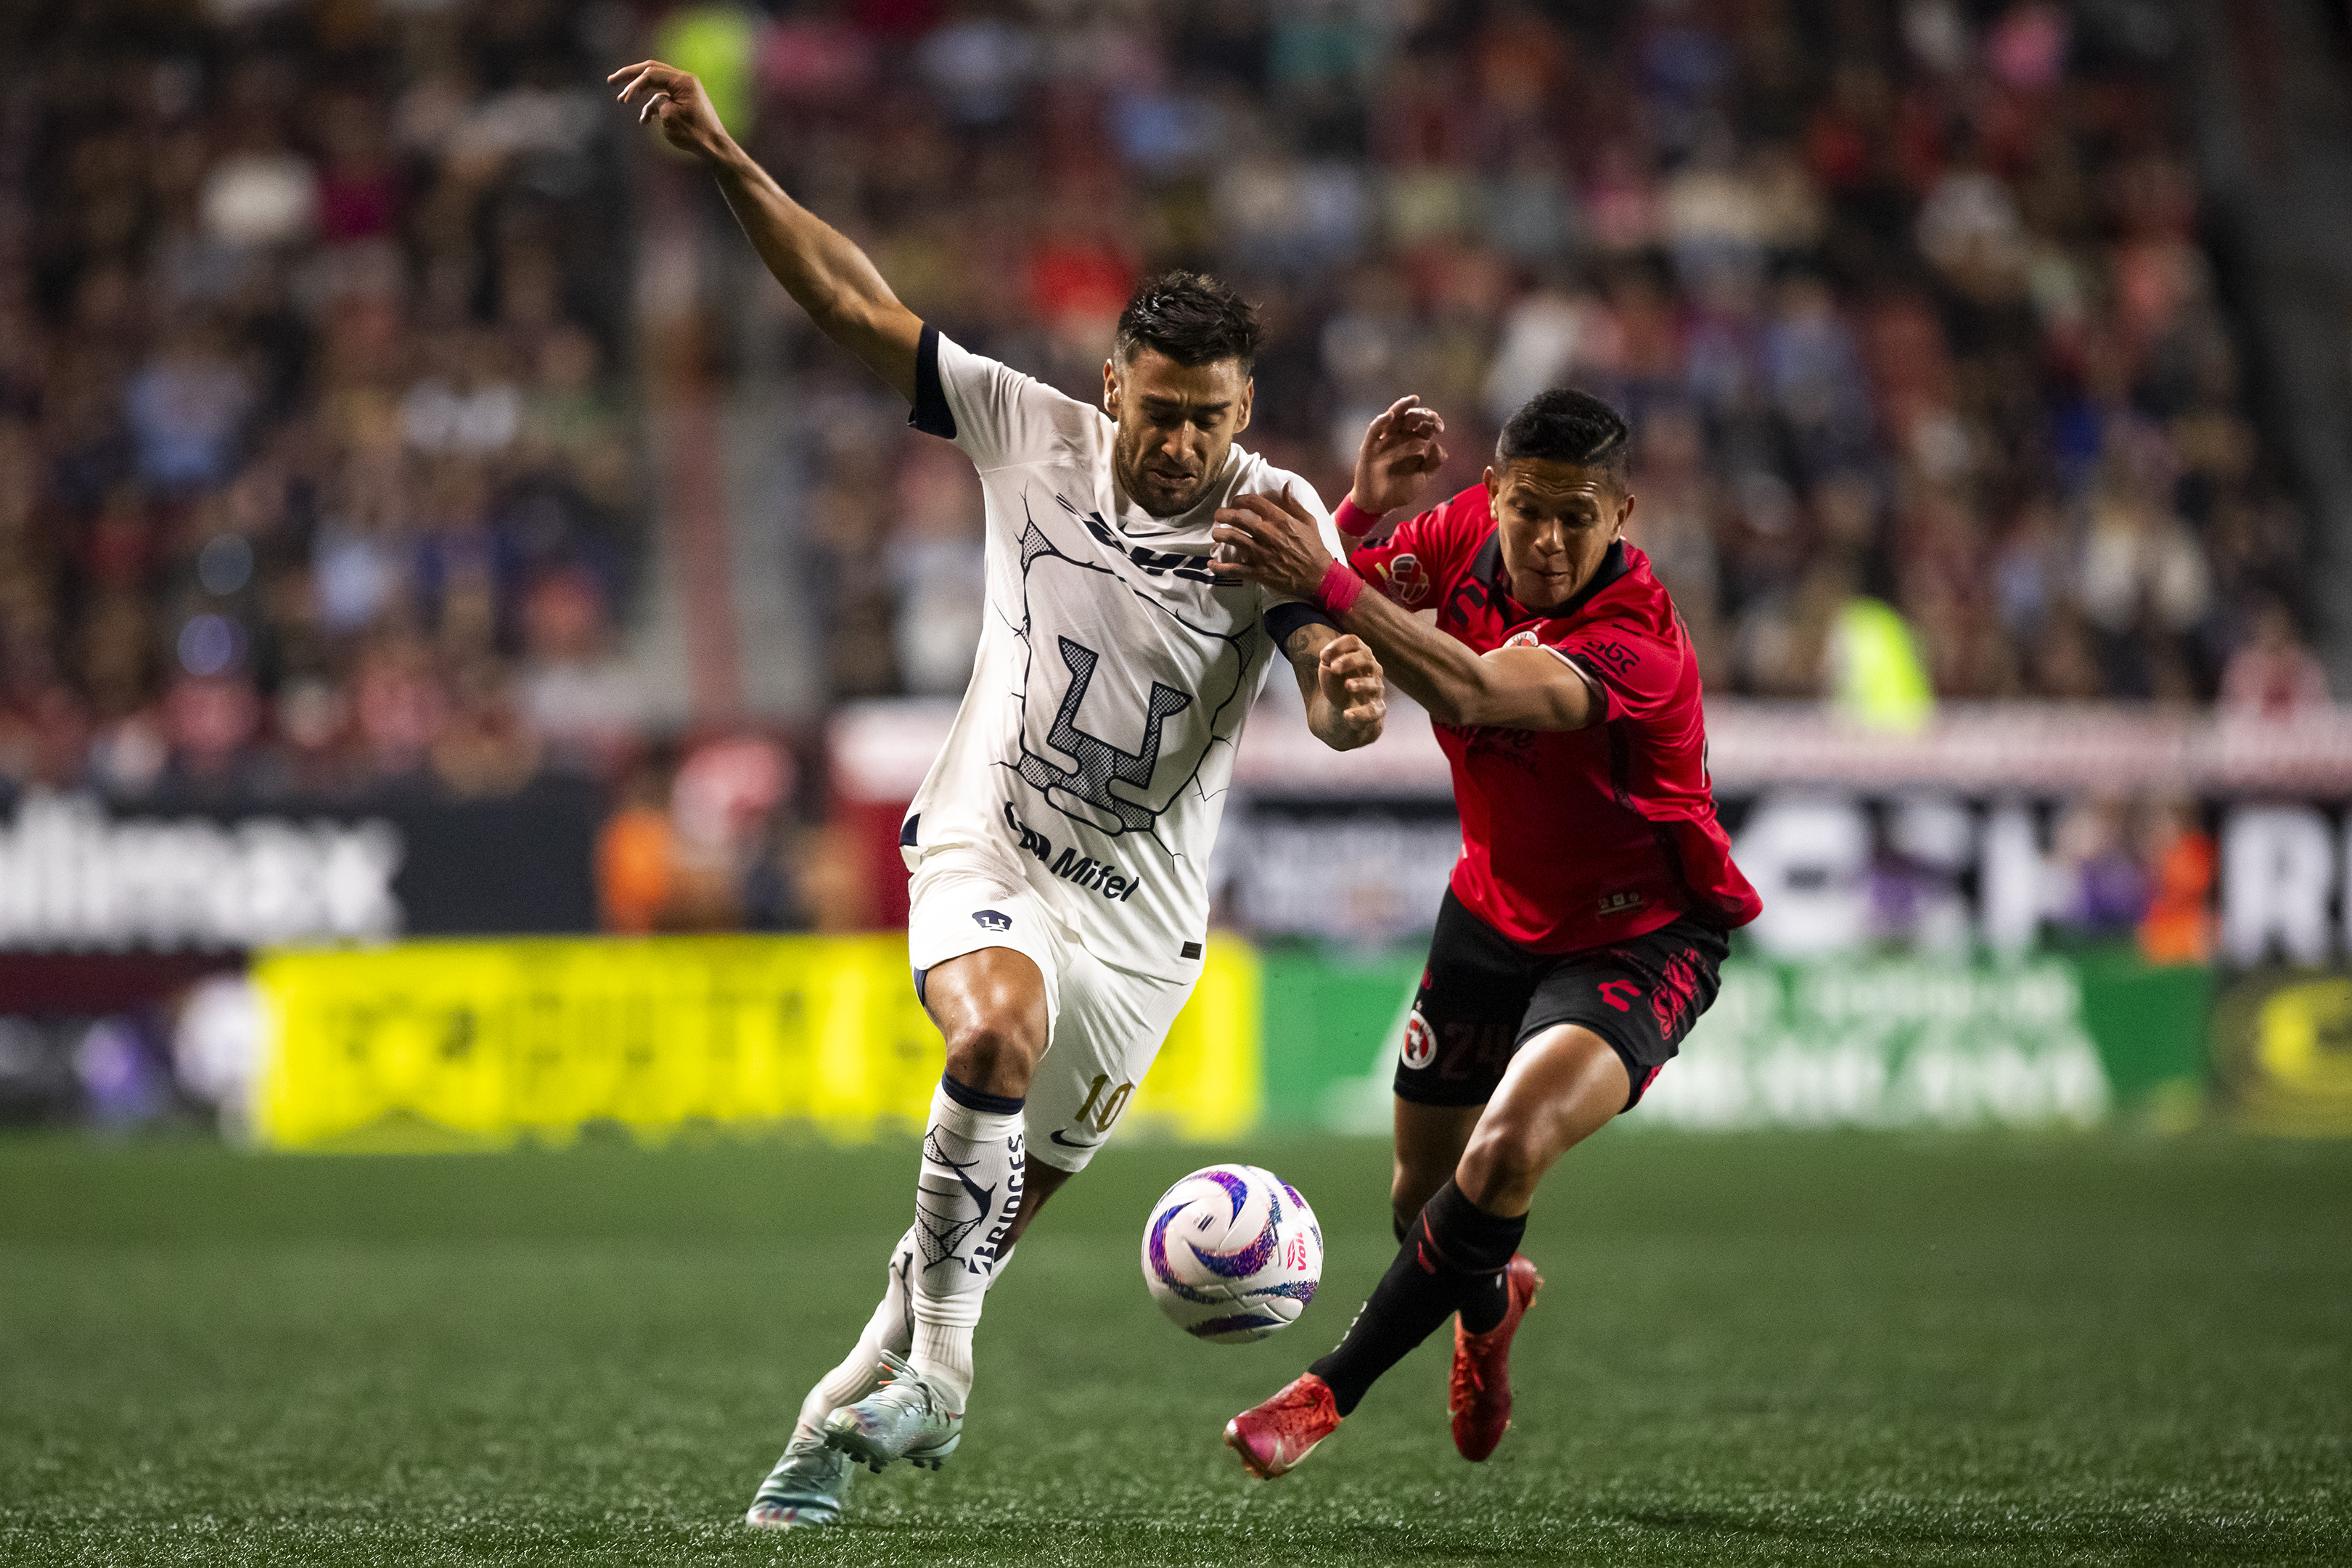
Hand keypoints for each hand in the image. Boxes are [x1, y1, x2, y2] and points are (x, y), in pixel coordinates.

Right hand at [608, 60, 732, 161]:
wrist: (714, 146)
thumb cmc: (694, 133)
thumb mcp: (669, 117)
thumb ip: (656, 103)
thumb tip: (653, 100)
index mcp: (683, 80)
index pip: (651, 74)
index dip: (634, 86)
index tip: (624, 101)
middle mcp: (684, 80)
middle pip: (651, 70)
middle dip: (630, 76)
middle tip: (612, 81)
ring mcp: (685, 89)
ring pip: (655, 83)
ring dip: (639, 92)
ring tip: (622, 101)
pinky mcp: (684, 99)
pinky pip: (663, 97)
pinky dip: (652, 106)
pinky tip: (645, 120)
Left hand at [1209, 491, 1332, 599]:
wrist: (1318, 577)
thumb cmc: (1314, 548)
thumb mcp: (1309, 522)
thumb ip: (1294, 503)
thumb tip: (1286, 485)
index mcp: (1280, 520)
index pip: (1253, 502)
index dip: (1239, 499)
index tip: (1235, 502)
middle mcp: (1268, 534)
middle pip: (1236, 518)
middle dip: (1222, 514)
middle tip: (1218, 516)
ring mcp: (1261, 554)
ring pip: (1231, 539)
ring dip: (1218, 535)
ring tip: (1215, 534)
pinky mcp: (1258, 572)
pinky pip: (1233, 569)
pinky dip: (1219, 567)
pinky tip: (1211, 563)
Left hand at [1317, 634, 1385, 743]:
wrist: (1346, 709)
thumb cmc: (1337, 683)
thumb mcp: (1328, 670)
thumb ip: (1326, 661)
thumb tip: (1327, 659)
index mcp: (1360, 655)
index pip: (1353, 642)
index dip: (1339, 646)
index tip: (1322, 657)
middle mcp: (1372, 668)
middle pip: (1365, 657)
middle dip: (1349, 661)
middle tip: (1334, 668)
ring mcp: (1376, 689)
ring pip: (1372, 684)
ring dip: (1360, 683)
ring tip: (1347, 685)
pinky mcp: (1377, 709)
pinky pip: (1372, 711)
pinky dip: (1360, 713)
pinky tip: (1346, 714)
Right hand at [1351, 395, 1447, 515]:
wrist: (1379, 505)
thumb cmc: (1400, 490)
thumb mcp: (1423, 478)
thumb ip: (1434, 463)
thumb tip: (1438, 445)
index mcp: (1414, 443)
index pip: (1425, 425)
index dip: (1433, 422)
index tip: (1440, 427)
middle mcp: (1400, 438)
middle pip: (1411, 417)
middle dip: (1422, 414)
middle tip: (1431, 417)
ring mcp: (1384, 441)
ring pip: (1392, 418)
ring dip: (1402, 407)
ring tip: (1413, 399)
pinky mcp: (1370, 448)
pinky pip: (1374, 431)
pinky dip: (1381, 422)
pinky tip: (1390, 415)